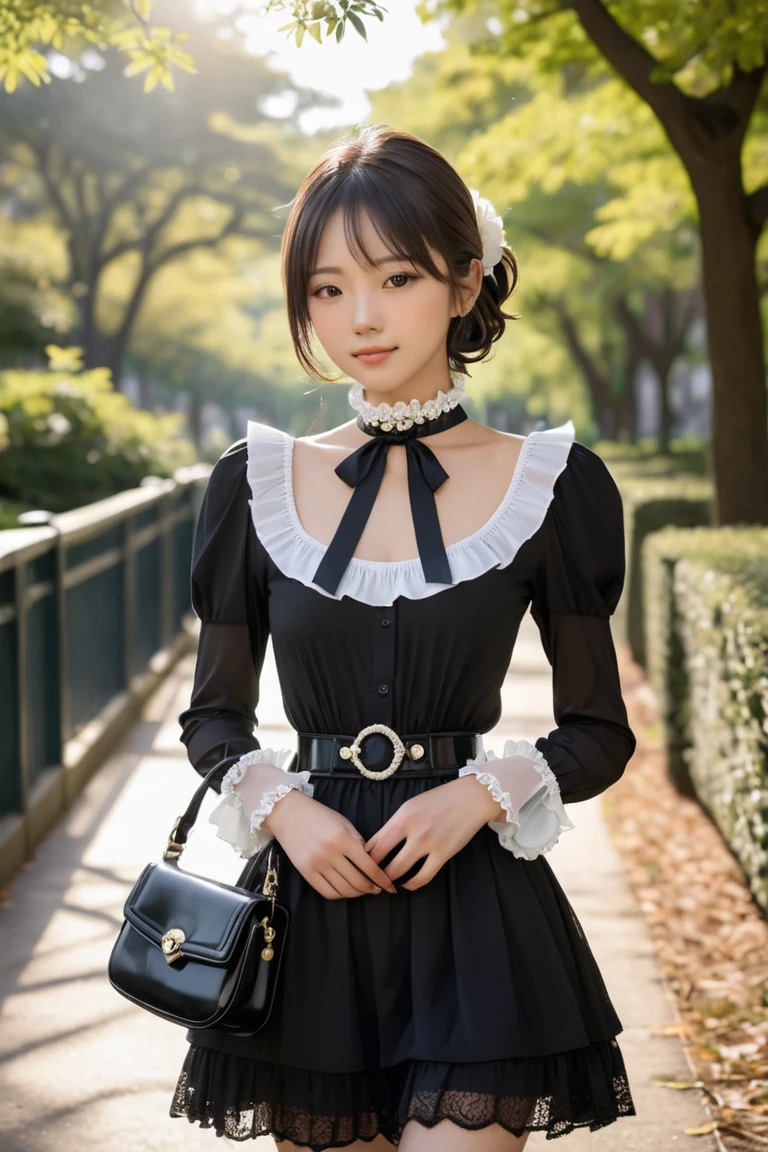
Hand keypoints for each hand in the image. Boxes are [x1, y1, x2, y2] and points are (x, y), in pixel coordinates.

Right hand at [261, 789, 398, 899]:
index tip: (391, 886)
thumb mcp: (344, 823)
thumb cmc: (320, 816)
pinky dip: (340, 895)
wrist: (288, 813)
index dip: (382, 879)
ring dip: (358, 893)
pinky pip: (327, 892)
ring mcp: (317, 865)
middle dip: (372, 888)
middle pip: (358, 882)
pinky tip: (346, 890)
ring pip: (344, 890)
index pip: (369, 867)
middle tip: (378, 888)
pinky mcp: (306, 872)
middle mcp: (331, 854)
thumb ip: (359, 843)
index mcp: (344, 839)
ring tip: (364, 890)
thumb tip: (372, 864)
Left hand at [363, 774, 503, 891]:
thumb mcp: (411, 806)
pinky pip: (422, 877)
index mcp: (401, 816)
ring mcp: (428, 843)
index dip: (363, 858)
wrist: (471, 798)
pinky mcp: (443, 854)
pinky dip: (412, 884)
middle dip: (373, 873)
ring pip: (399, 871)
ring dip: (390, 880)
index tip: (362, 866)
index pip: (373, 843)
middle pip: (380, 860)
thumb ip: (395, 824)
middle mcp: (411, 830)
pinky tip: (408, 884)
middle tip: (371, 879)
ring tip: (388, 883)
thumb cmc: (439, 800)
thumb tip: (377, 845)